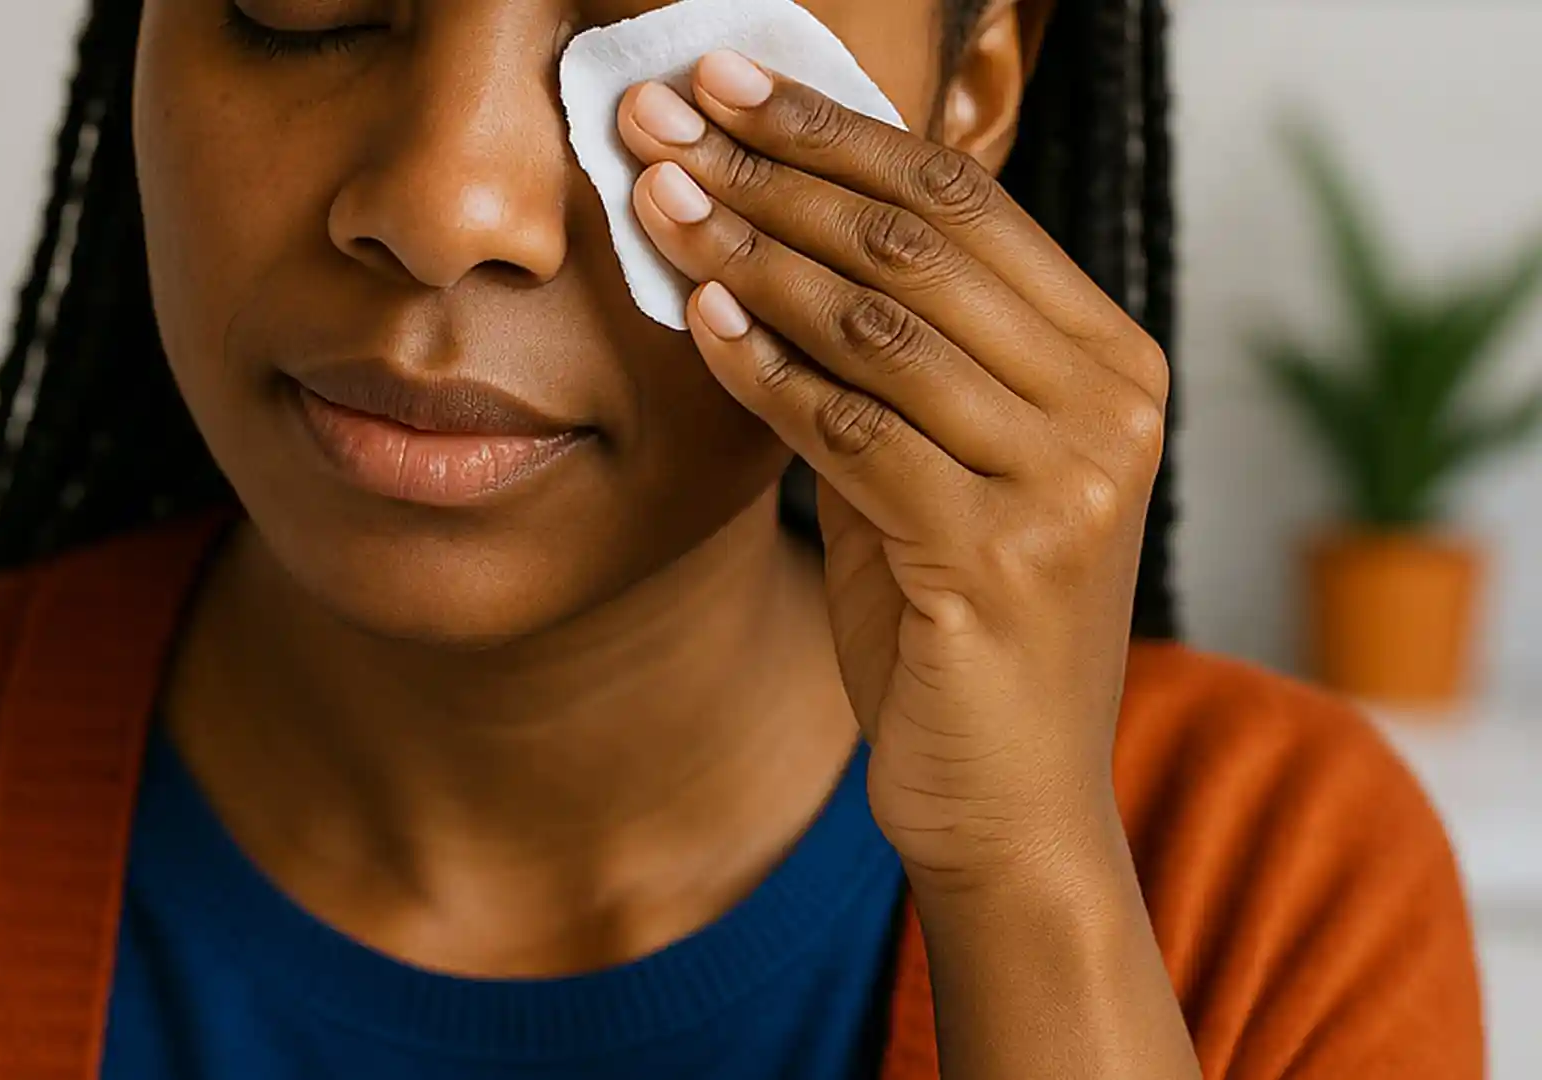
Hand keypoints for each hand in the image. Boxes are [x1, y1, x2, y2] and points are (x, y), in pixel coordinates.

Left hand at [617, 51, 1168, 900]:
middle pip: (918, 245)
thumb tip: (766, 224)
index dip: (836, 131)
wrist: (1008, 796)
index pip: (965, 204)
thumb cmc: (953, 624)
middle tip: (662, 117)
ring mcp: (1066, 483)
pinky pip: (853, 430)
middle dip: (775, 170)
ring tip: (657, 198)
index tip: (727, 81)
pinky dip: (766, 370)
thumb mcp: (935, 466)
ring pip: (881, 326)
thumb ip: (888, 357)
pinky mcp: (997, 557)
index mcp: (1110, 362)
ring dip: (752, 253)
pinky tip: (700, 320)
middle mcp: (1110, 407)